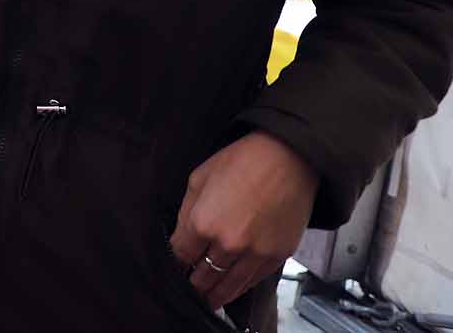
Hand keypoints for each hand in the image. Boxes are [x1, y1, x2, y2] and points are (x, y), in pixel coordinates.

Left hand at [168, 131, 319, 310]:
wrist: (288, 159)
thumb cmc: (242, 161)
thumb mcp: (199, 179)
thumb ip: (186, 212)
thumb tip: (180, 236)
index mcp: (203, 223)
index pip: (180, 255)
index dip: (174, 263)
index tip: (172, 269)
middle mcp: (229, 244)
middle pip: (203, 275)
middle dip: (193, 284)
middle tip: (187, 290)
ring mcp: (255, 253)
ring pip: (229, 286)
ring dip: (215, 295)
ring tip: (206, 301)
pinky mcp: (278, 256)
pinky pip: (254, 281)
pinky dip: (240, 288)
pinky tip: (231, 292)